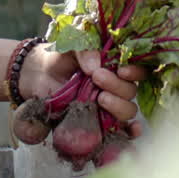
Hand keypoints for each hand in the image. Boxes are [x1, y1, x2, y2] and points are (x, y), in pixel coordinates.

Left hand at [21, 45, 145, 137]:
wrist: (40, 76)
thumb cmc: (61, 58)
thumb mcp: (72, 46)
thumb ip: (85, 49)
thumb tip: (95, 66)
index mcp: (116, 66)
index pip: (138, 70)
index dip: (136, 72)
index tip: (121, 70)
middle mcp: (116, 86)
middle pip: (131, 91)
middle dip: (117, 85)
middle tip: (96, 78)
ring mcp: (109, 106)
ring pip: (128, 110)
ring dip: (118, 105)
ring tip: (99, 98)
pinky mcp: (100, 122)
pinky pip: (122, 130)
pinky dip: (130, 132)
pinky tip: (130, 130)